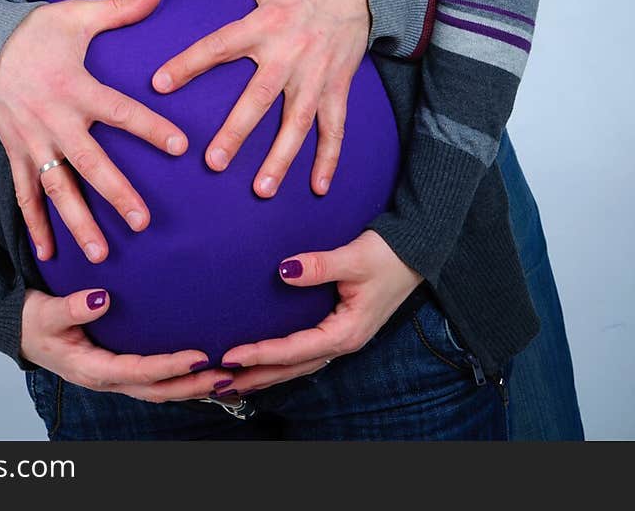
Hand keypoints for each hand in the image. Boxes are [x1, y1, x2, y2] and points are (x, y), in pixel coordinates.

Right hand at [0, 0, 187, 263]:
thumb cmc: (37, 31)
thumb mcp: (77, 15)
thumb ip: (120, 9)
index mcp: (74, 87)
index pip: (119, 111)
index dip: (150, 127)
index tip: (180, 146)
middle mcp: (53, 120)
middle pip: (89, 163)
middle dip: (116, 194)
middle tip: (142, 221)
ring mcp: (31, 142)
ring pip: (56, 189)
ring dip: (77, 222)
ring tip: (100, 253)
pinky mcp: (15, 153)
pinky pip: (24, 194)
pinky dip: (35, 225)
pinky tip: (49, 255)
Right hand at [20, 288, 226, 402]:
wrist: (20, 331)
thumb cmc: (32, 322)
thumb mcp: (45, 313)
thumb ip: (71, 307)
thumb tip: (100, 298)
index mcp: (91, 368)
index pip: (138, 372)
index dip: (170, 366)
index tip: (200, 357)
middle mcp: (107, 378)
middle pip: (157, 390)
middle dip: (193, 386)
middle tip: (228, 374)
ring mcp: (115, 376)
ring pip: (159, 389)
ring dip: (192, 386)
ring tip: (226, 377)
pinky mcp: (119, 367)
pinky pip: (154, 379)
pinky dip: (180, 378)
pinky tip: (202, 370)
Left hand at [155, 0, 369, 197]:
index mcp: (264, 22)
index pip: (219, 45)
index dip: (189, 63)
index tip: (159, 84)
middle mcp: (290, 52)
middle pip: (261, 97)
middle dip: (238, 131)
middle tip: (213, 162)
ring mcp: (317, 74)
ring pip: (298, 121)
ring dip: (281, 156)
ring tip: (260, 188)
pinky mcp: (338, 86)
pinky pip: (335, 127)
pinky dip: (329, 158)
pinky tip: (317, 187)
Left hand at [217, 231, 421, 395]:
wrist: (416, 252)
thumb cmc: (387, 255)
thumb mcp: (354, 258)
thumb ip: (319, 266)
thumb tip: (284, 271)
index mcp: (346, 333)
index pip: (295, 350)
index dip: (262, 354)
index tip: (230, 355)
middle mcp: (342, 343)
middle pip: (292, 368)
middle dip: (256, 376)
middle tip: (218, 382)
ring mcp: (341, 338)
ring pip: (297, 364)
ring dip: (265, 373)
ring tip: (232, 380)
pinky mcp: (338, 328)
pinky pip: (304, 352)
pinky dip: (280, 360)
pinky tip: (263, 361)